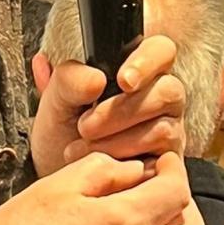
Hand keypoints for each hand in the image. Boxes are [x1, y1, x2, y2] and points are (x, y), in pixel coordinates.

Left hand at [30, 34, 186, 177]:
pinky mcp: (166, 162)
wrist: (59, 174)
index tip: (122, 81)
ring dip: (118, 139)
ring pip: (164, 128)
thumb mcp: (55, 102)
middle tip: (85, 125)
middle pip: (168, 90)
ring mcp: (168, 130)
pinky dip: (125, 160)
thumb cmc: (62, 132)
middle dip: (122, 110)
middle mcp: (160, 98)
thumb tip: (96, 79)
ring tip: (84, 146)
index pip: (161, 50)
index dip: (147, 61)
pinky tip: (103, 162)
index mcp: (138, 71)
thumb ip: (69, 80)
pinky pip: (161, 159)